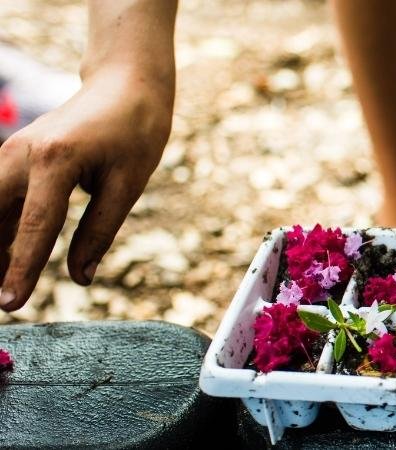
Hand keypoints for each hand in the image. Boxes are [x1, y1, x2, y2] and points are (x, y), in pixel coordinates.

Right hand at [0, 69, 172, 310]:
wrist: (125, 85)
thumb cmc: (135, 132)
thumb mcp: (128, 184)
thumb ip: (100, 232)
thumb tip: (80, 278)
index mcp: (56, 160)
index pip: (35, 226)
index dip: (21, 269)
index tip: (10, 304)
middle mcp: (23, 154)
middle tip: (0, 301)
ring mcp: (12, 152)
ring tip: (2, 287)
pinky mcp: (12, 156)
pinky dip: (0, 230)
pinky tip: (4, 261)